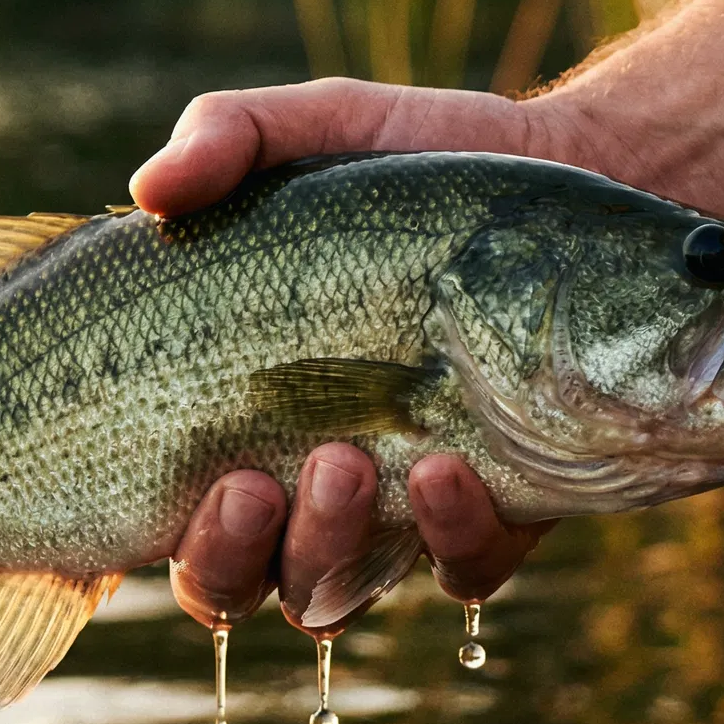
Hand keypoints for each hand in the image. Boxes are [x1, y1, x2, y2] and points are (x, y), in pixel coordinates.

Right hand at [143, 79, 581, 630]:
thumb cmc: (422, 169)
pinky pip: (459, 573)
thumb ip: (228, 138)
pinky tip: (445, 468)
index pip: (157, 516)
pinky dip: (445, 540)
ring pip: (327, 594)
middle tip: (253, 482)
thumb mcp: (320, 129)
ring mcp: (393, 509)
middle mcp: (297, 483)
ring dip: (322, 550)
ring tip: (345, 463)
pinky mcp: (492, 514)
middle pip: (228, 581)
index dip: (146, 532)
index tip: (169, 477)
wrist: (576, 178)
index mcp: (231, 416)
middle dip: (228, 553)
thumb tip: (148, 189)